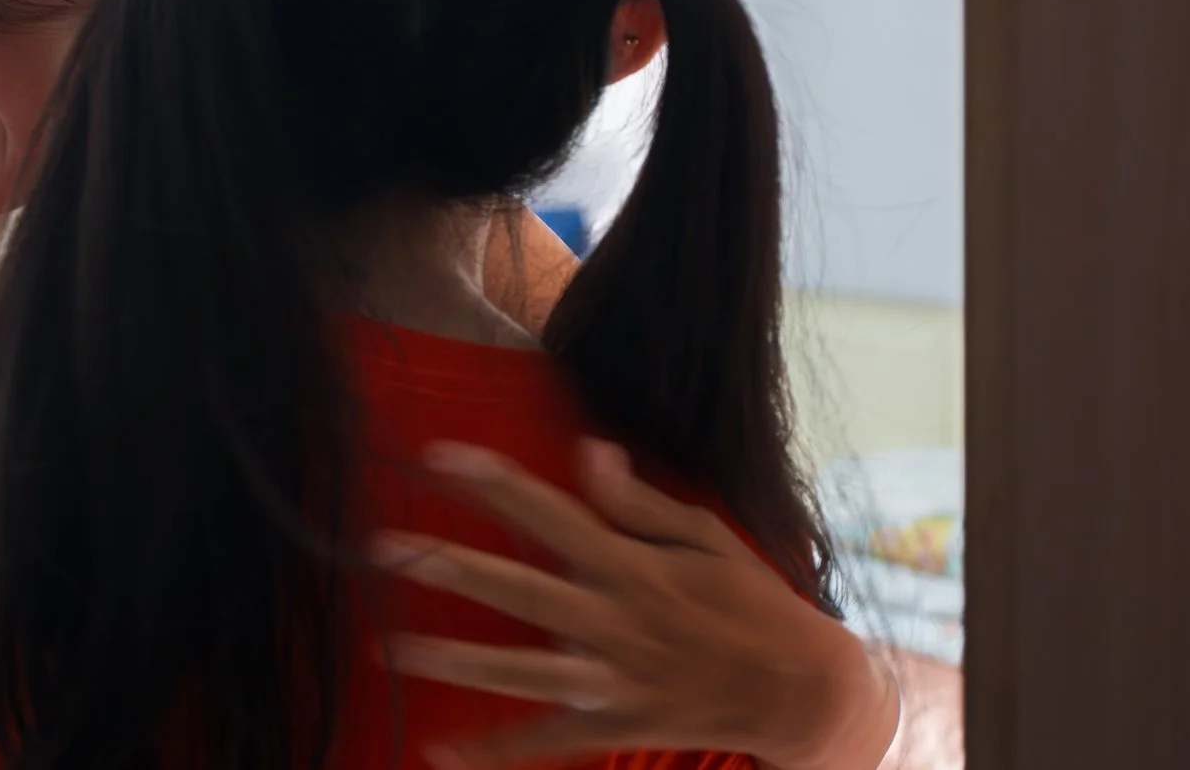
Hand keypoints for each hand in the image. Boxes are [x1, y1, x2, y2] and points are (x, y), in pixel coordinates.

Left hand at [374, 440, 897, 769]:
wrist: (805, 692)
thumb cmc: (754, 604)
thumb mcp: (707, 537)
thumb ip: (641, 502)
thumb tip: (590, 450)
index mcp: (633, 566)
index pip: (550, 513)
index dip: (494, 481)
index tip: (438, 454)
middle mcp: (615, 620)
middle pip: (519, 590)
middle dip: (451, 568)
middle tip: (384, 549)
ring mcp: (612, 678)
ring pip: (520, 669)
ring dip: (455, 658)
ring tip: (391, 645)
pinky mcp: (616, 725)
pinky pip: (544, 741)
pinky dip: (492, 750)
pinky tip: (436, 748)